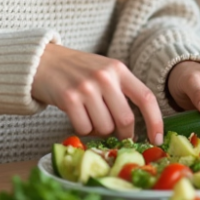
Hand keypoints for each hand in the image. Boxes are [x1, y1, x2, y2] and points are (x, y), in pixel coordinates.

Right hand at [31, 44, 164, 144]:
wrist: (42, 60)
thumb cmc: (76, 70)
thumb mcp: (104, 71)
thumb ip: (120, 91)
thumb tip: (134, 128)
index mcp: (119, 69)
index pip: (146, 98)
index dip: (155, 122)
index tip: (157, 139)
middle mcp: (105, 77)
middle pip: (125, 119)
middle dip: (123, 133)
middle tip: (116, 134)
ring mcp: (87, 87)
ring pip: (105, 127)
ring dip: (99, 130)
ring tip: (89, 116)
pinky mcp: (69, 97)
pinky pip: (84, 128)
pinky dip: (82, 129)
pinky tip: (76, 116)